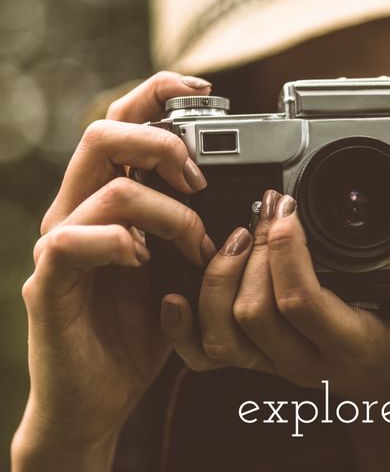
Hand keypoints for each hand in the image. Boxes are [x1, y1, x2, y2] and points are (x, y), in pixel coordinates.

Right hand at [13, 72, 217, 466]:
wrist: (101, 395)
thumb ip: (195, 221)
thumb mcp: (182, 262)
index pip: (124, 121)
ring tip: (194, 243)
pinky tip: (144, 262)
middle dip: (161, 141)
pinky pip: (75, 241)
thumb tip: (243, 190)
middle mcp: (80, 209)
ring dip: (166, 211)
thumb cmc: (145, 324)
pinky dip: (120, 243)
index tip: (205, 91)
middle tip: (200, 178)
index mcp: (110, 196)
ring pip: (107, 187)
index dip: (158, 93)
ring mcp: (62, 244)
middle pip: (104, 133)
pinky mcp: (50, 283)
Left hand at [161, 190, 389, 400]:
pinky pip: (203, 354)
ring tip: (239, 232)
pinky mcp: (254, 357)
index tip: (289, 206)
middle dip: (256, 251)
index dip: (287, 251)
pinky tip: (177, 291)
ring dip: (222, 275)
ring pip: (224, 331)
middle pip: (255, 311)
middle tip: (268, 205)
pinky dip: (183, 324)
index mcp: (351, 346)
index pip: (302, 303)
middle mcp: (306, 360)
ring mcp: (274, 362)